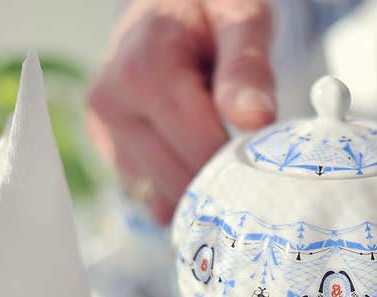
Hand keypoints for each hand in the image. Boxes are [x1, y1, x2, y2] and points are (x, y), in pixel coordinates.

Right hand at [87, 0, 274, 222]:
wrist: (171, 4)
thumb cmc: (211, 9)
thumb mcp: (241, 18)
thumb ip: (248, 67)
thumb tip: (255, 119)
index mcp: (143, 70)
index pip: (201, 148)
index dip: (243, 164)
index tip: (272, 161)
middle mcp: (112, 102)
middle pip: (180, 179)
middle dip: (225, 183)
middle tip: (258, 168)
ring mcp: (104, 129)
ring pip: (163, 197)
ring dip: (203, 193)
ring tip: (228, 161)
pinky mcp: (108, 149)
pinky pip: (150, 196)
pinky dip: (182, 194)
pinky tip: (203, 169)